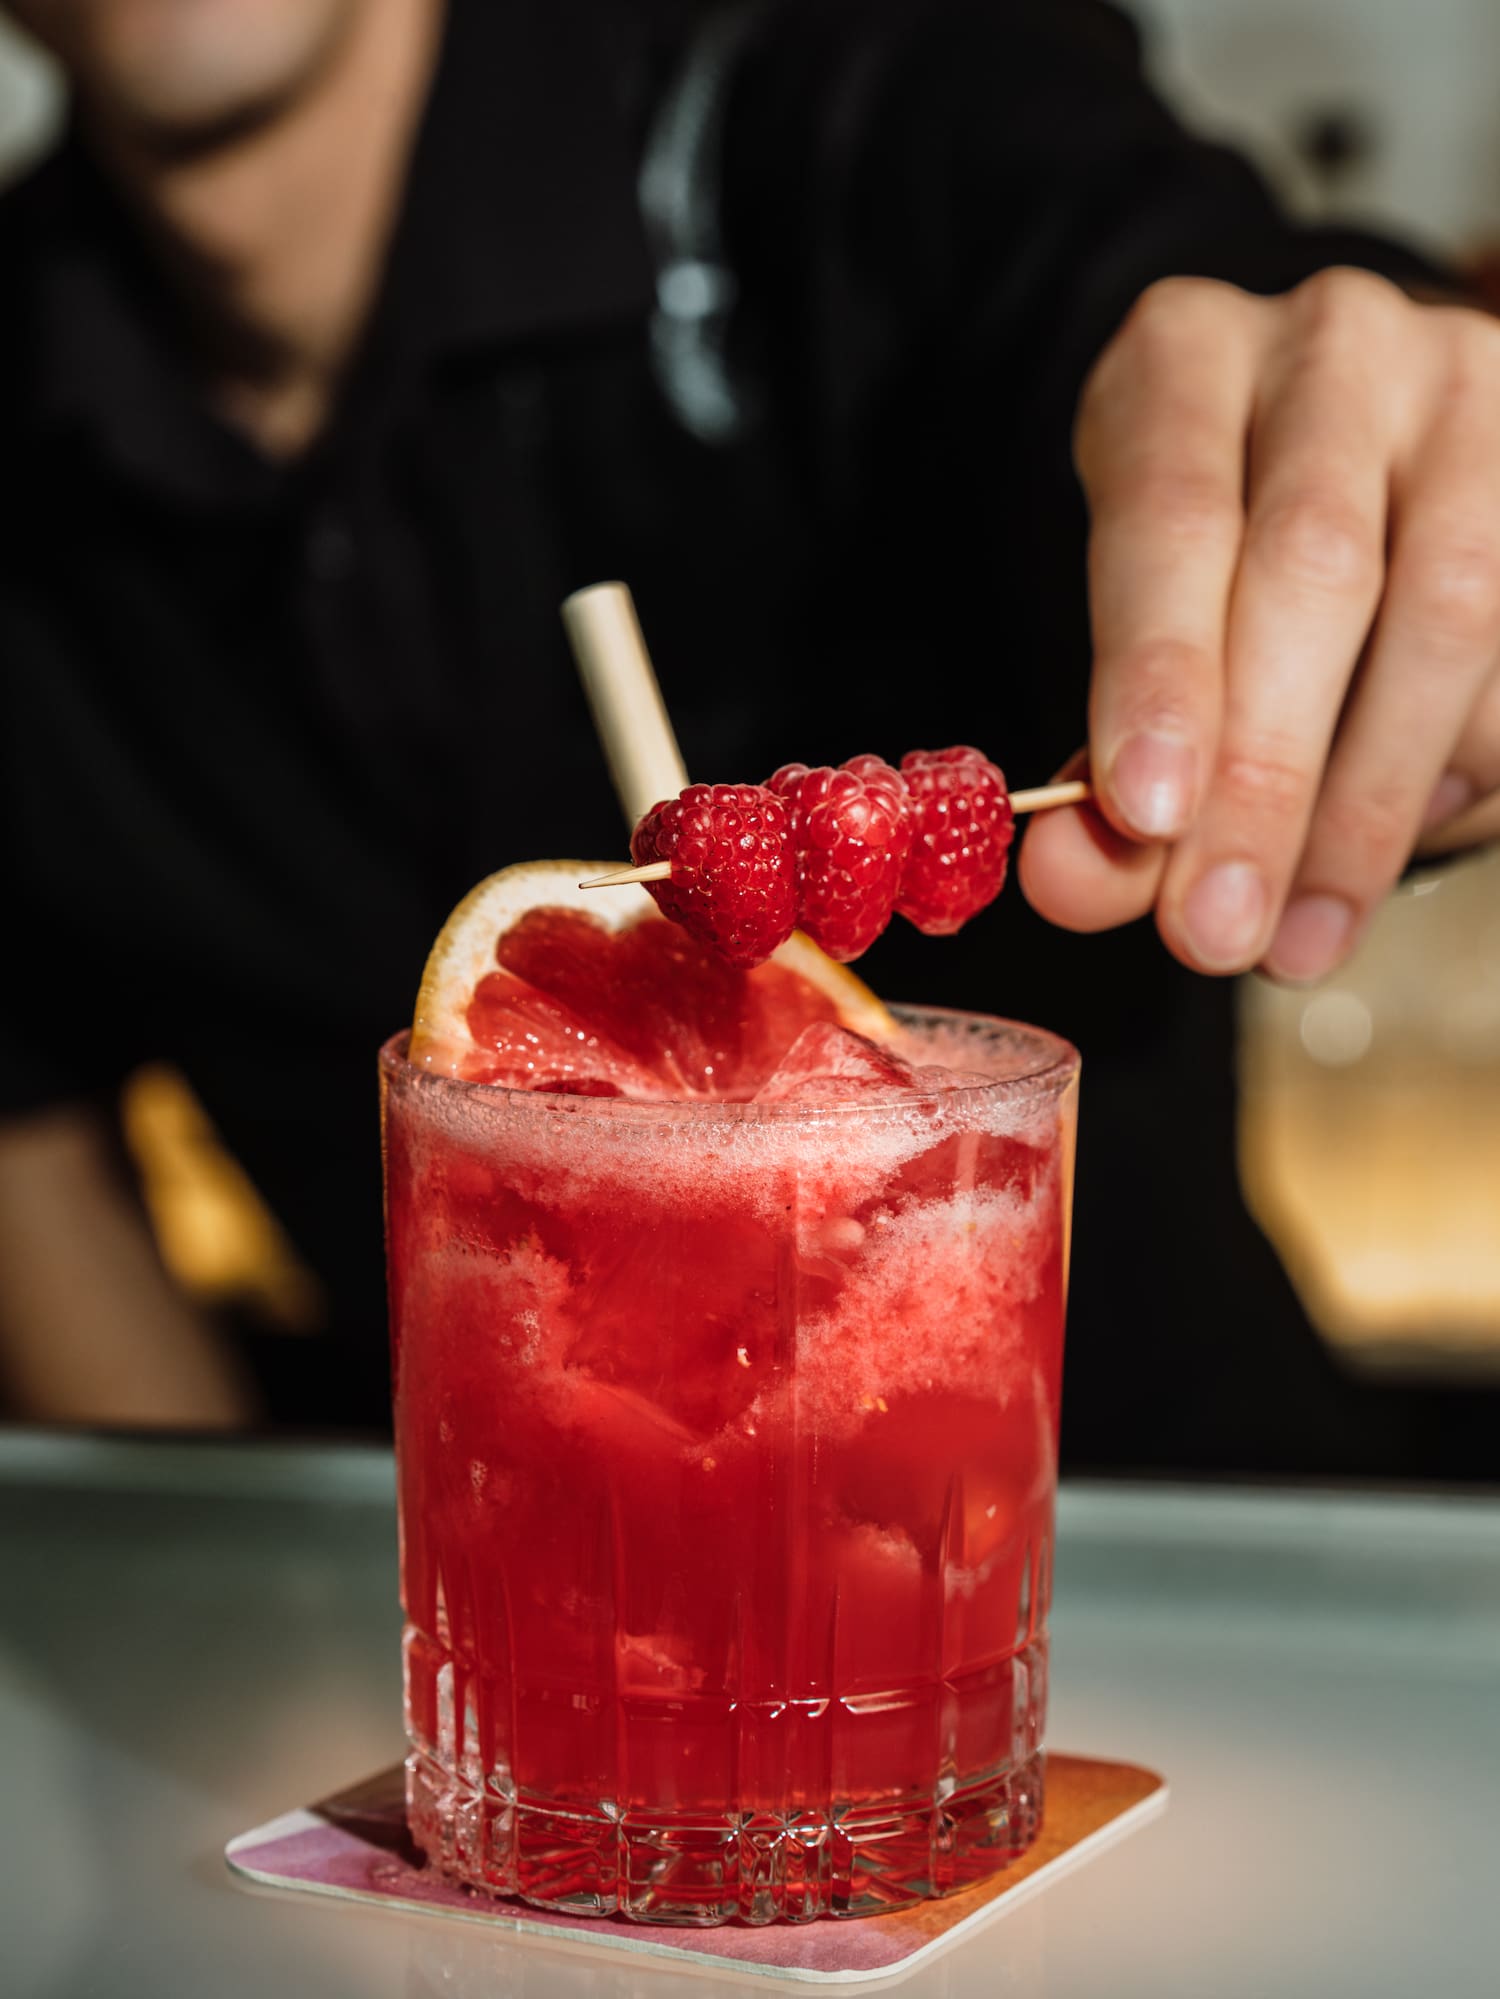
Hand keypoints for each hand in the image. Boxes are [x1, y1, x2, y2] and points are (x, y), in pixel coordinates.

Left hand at [1020, 267, 1499, 980]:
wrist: (1343, 471)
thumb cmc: (1205, 573)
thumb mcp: (1129, 645)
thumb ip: (1104, 775)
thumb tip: (1074, 882)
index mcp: (1182, 358)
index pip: (1170, 513)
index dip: (1161, 670)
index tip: (1146, 816)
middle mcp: (1334, 347)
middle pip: (1316, 567)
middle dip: (1265, 774)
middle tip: (1215, 930)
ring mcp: (1468, 393)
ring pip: (1450, 602)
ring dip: (1369, 803)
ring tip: (1294, 939)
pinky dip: (1455, 770)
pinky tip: (1376, 857)